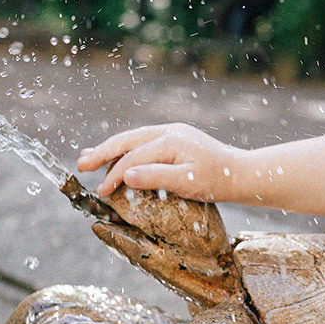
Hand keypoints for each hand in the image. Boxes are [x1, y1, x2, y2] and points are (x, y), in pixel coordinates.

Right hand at [78, 124, 251, 199]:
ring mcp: (173, 133)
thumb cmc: (218, 181)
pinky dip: (129, 151)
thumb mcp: (188, 182)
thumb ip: (156, 177)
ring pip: (134, 139)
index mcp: (170, 140)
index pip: (133, 158)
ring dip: (113, 150)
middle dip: (103, 152)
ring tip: (91, 158)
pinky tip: (120, 157)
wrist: (243, 173)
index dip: (114, 175)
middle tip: (81, 165)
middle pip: (128, 140)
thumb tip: (126, 175)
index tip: (101, 192)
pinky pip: (145, 143)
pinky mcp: (177, 139)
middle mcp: (169, 131)